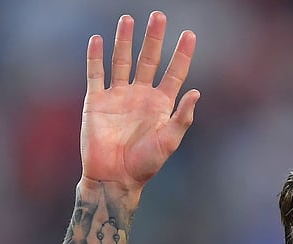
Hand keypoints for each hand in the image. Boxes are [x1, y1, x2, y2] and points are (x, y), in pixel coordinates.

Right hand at [81, 12, 198, 190]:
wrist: (114, 178)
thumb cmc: (145, 165)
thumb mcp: (169, 142)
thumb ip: (182, 118)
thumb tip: (197, 92)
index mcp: (161, 105)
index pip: (174, 73)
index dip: (182, 54)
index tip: (190, 34)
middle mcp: (140, 96)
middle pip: (149, 60)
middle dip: (154, 38)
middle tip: (159, 16)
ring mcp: (118, 96)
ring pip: (122, 61)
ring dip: (125, 40)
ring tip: (128, 19)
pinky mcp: (96, 101)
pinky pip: (96, 74)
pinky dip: (95, 57)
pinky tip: (97, 40)